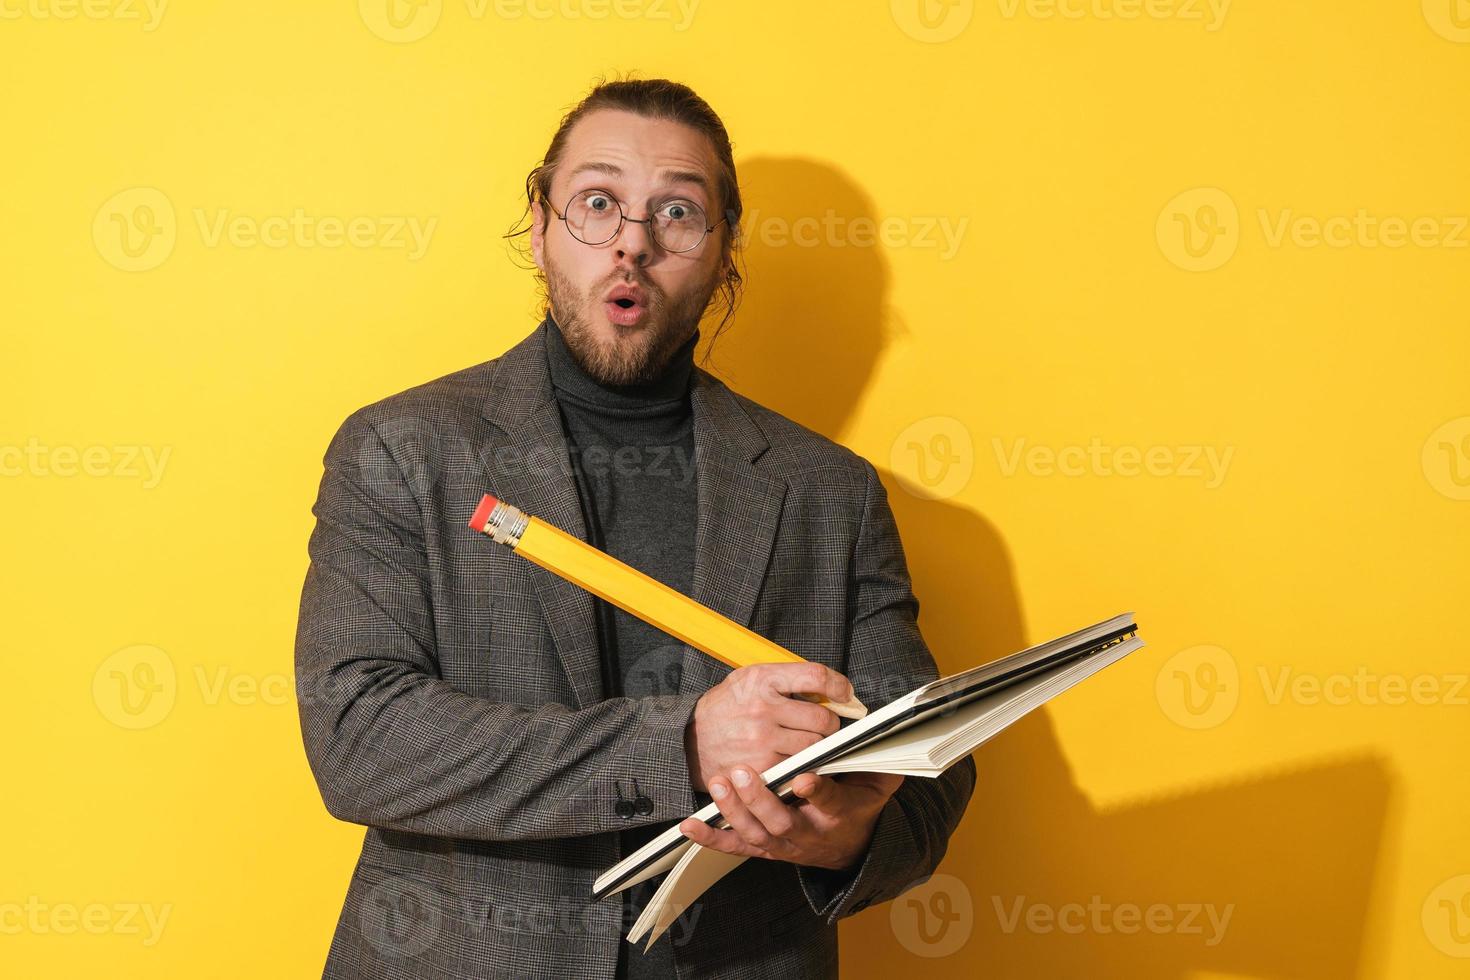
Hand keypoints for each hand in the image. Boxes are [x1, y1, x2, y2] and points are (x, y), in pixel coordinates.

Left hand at [679, 767, 904, 870]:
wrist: (848, 848)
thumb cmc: (858, 807)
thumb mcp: (878, 786)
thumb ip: (881, 762)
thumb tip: (891, 733)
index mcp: (837, 813)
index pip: (828, 802)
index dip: (818, 793)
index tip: (806, 778)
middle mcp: (808, 833)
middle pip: (783, 822)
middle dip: (762, 799)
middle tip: (744, 773)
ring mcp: (782, 844)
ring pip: (756, 833)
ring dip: (736, 810)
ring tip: (721, 782)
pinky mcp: (762, 849)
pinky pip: (734, 846)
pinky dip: (711, 838)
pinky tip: (690, 826)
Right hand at [683, 662, 851, 793]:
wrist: (689, 740)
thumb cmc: (724, 708)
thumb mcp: (749, 679)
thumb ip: (786, 679)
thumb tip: (829, 688)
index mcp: (762, 680)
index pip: (815, 676)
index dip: (838, 685)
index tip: (844, 693)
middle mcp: (763, 708)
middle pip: (823, 718)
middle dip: (829, 724)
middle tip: (822, 726)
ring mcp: (762, 740)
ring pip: (814, 746)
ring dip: (817, 747)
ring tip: (805, 743)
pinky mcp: (760, 767)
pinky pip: (798, 767)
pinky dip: (800, 766)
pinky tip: (791, 759)